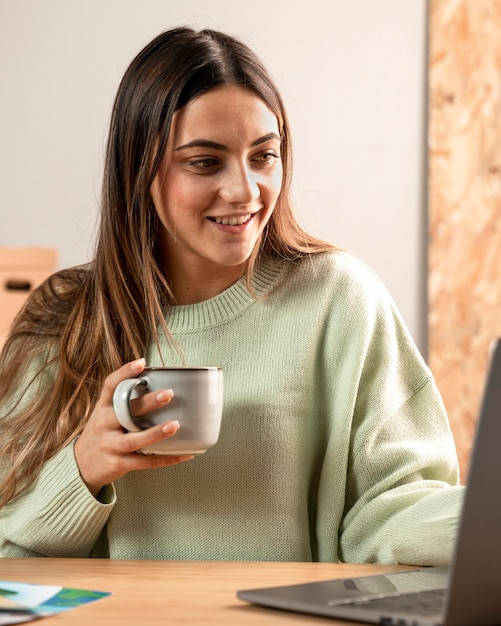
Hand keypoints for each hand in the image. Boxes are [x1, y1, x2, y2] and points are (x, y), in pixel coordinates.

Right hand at [74, 358, 193, 496]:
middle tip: (168, 394)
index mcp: (103, 408)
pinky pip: (144, 462)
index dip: (125, 373)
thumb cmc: (102, 433)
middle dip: (147, 403)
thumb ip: (125, 401)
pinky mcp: (118, 464)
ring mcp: (110, 446)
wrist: (80, 466)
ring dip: (155, 433)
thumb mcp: (105, 414)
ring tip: (174, 425)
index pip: (111, 386)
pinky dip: (165, 459)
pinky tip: (183, 454)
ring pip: (133, 440)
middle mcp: (104, 425)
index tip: (142, 363)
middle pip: (125, 412)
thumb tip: (159, 384)